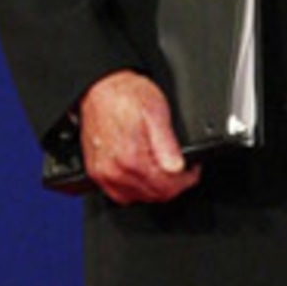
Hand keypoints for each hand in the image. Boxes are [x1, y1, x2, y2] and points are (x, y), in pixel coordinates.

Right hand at [78, 71, 201, 204]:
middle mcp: (114, 170)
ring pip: (138, 198)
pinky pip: (119, 195)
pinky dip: (133, 190)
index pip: (168, 188)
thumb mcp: (155, 111)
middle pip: (154, 195)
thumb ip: (167, 143)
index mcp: (131, 157)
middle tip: (178, 168)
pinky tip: (140, 175)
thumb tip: (177, 168)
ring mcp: (103, 174)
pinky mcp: (95, 172)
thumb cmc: (124, 95)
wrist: (99, 87)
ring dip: (153, 188)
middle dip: (172, 185)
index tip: (191, 170)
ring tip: (160, 169)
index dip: (186, 180)